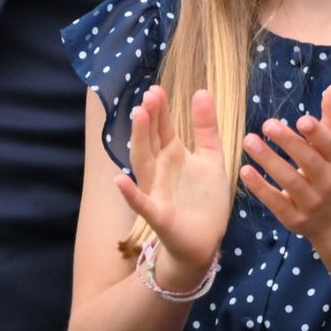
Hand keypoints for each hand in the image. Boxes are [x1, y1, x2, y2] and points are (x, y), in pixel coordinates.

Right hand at [113, 86, 230, 284]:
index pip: (163, 127)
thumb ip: (205, 128)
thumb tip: (201, 91)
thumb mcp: (211, 158)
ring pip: (143, 163)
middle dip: (149, 119)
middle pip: (150, 140)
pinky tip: (120, 181)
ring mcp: (155, 190)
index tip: (156, 89)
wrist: (205, 240)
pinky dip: (130, 193)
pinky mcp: (158, 215)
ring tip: (138, 118)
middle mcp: (159, 169)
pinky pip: (141, 203)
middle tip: (149, 96)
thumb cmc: (204, 199)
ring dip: (139, 141)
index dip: (160, 110)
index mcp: (172, 154)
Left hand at [239, 83, 330, 241]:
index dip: (317, 134)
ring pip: (290, 181)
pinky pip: (276, 203)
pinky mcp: (294, 218)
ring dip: (269, 161)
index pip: (329, 145)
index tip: (301, 120)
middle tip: (267, 124)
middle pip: (308, 161)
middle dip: (289, 143)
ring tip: (248, 140)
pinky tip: (244, 170)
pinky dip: (260, 188)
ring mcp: (311, 202)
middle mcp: (327, 181)